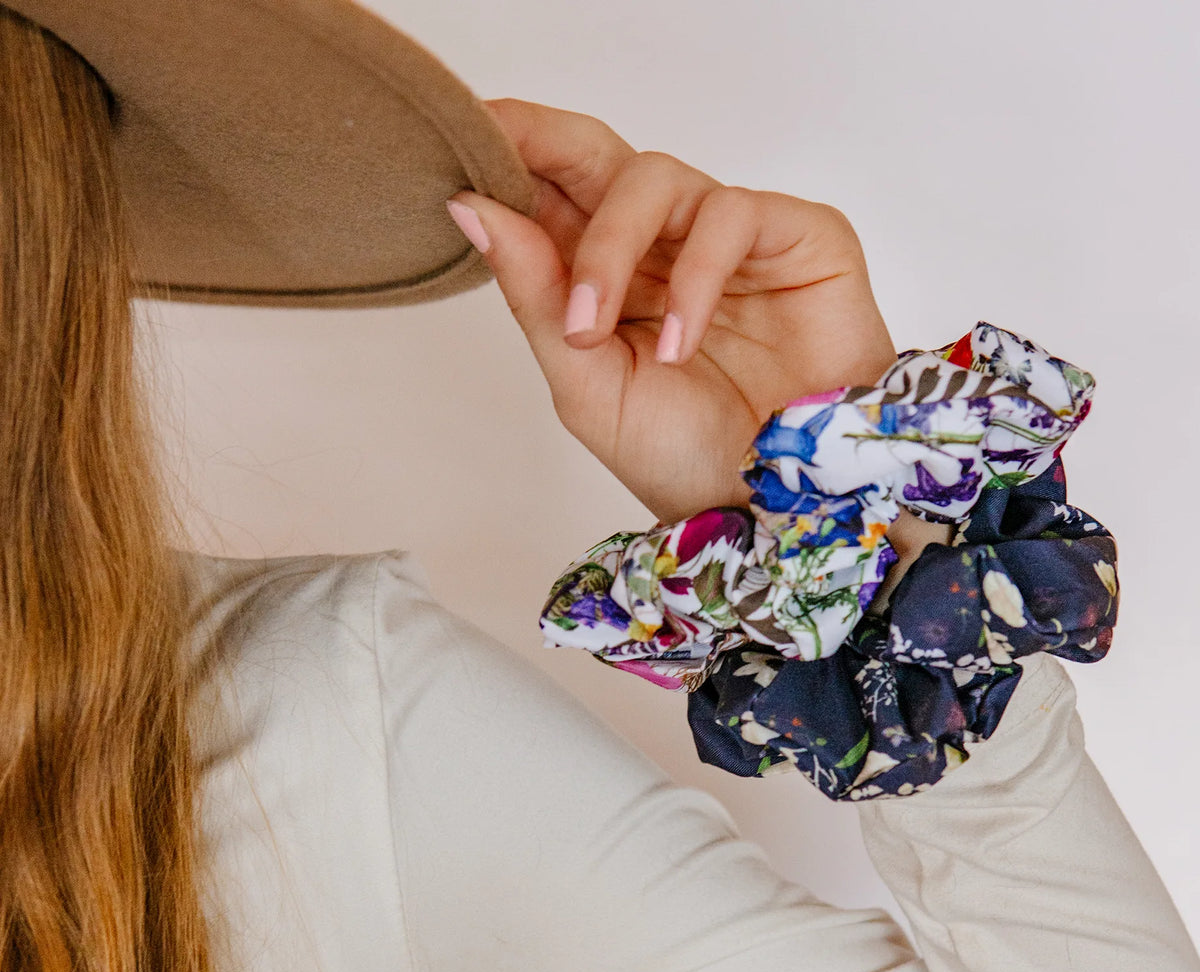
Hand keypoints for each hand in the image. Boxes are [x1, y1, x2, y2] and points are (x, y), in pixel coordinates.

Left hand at [446, 97, 897, 525]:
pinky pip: (732, 214)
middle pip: (595, 156)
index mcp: (606, 274)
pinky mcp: (797, 236)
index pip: (551, 190)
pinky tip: (678, 343)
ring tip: (596, 329)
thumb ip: (536, 296)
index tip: (454, 139)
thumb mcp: (586, 383)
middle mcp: (663, 244)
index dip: (507, 151)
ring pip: (655, 178)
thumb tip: (471, 208)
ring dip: (609, 248)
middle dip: (541, 142)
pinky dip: (694, 276)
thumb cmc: (683, 454)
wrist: (771, 503)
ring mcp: (729, 238)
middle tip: (494, 147)